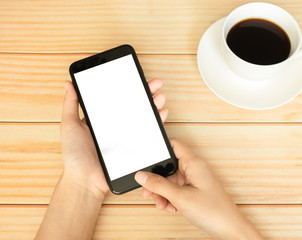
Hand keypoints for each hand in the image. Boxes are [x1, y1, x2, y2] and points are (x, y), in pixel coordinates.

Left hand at [61, 78, 167, 198]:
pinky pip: (149, 134)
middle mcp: (117, 125)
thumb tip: (69, 84)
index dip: (129, 86)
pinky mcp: (135, 148)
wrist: (85, 180)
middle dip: (147, 92)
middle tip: (156, 83)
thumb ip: (70, 105)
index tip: (137, 76)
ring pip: (145, 117)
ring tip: (160, 97)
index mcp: (104, 118)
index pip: (119, 98)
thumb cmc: (75, 155)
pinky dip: (158, 123)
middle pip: (135, 105)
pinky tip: (161, 114)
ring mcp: (127, 136)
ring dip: (155, 105)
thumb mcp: (69, 126)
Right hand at [135, 139, 262, 238]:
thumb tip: (142, 176)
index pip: (174, 144)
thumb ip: (158, 185)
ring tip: (162, 204)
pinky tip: (171, 207)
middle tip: (149, 191)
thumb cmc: (213, 211)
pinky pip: (177, 189)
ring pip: (171, 180)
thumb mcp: (180, 197)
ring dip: (163, 193)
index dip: (159, 148)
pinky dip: (171, 198)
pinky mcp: (195, 190)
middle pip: (169, 166)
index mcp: (193, 163)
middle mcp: (194, 168)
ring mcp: (195, 179)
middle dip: (157, 180)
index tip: (146, 158)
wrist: (229, 228)